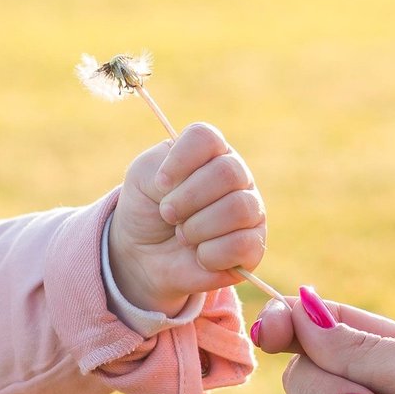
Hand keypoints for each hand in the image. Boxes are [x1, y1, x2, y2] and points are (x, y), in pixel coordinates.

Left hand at [108, 124, 265, 316]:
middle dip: (187, 199)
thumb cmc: (147, 209)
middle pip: (227, 172)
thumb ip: (160, 164)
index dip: (181, 160)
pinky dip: (210, 254)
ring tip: (182, 236)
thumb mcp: (141, 178)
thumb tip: (194, 185)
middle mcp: (237, 176)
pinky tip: (199, 255)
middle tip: (168, 214)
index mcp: (210, 152)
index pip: (206, 137)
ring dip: (198, 227)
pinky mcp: (253, 246)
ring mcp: (250, 210)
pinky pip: (242, 244)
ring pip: (239, 208)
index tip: (160, 183)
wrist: (145, 256)